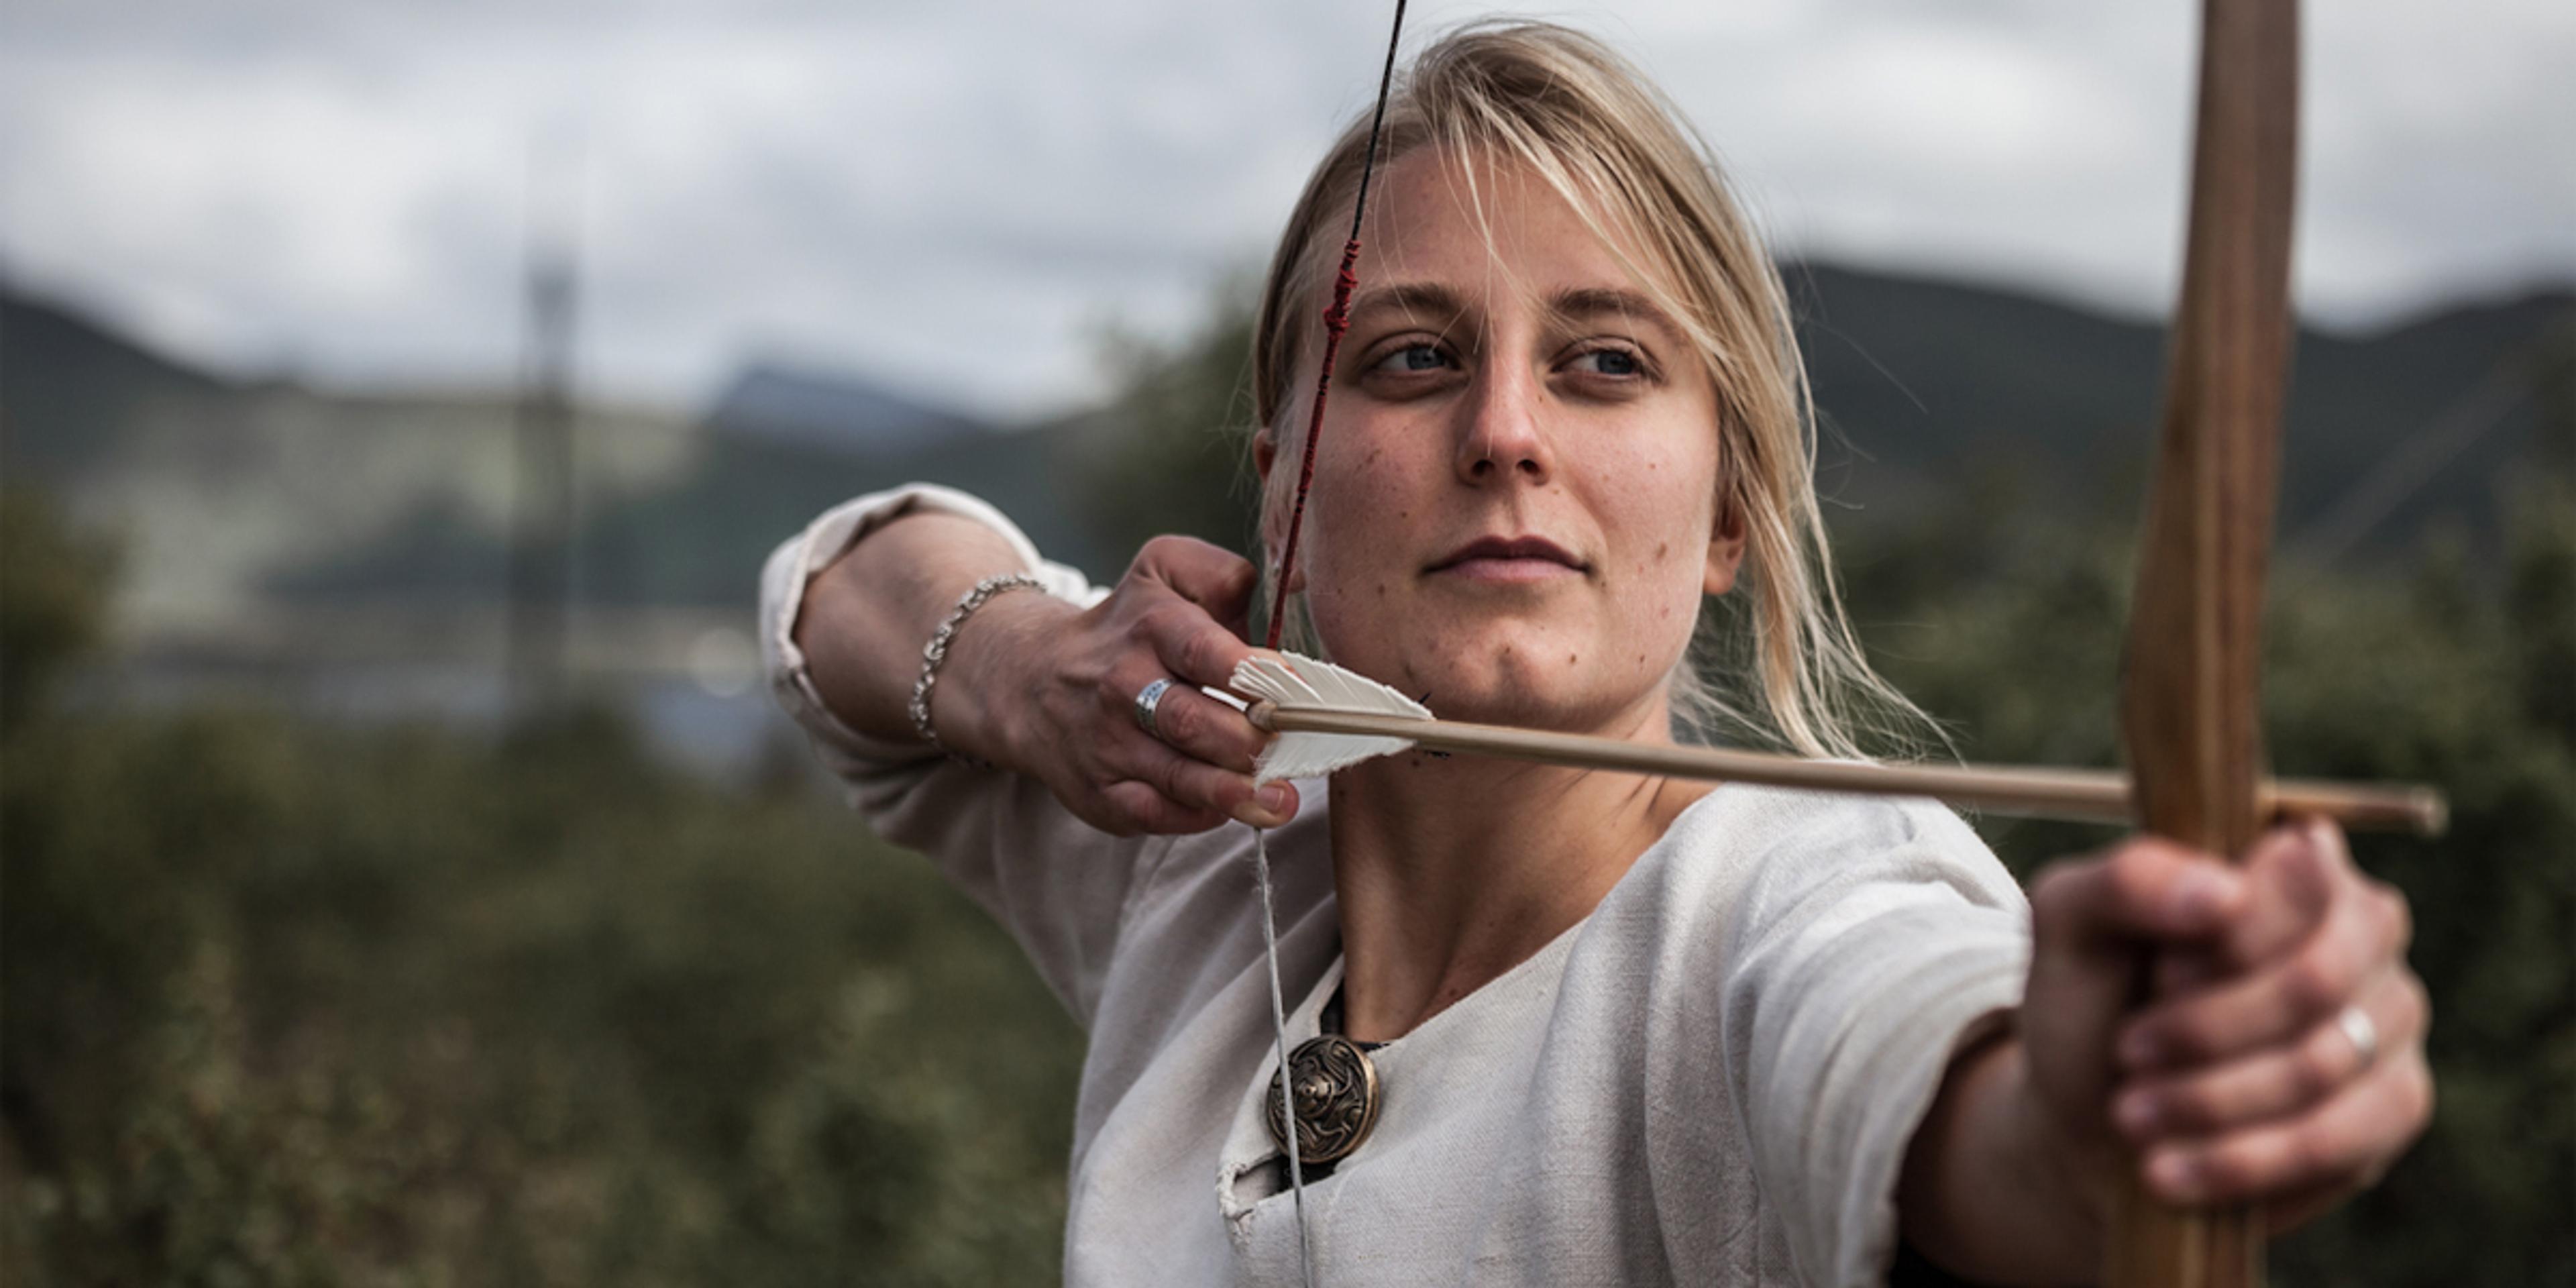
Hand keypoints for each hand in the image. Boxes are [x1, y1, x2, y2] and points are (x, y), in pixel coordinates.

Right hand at [952, 536, 1298, 836]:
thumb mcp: (1163, 570)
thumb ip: (1221, 574)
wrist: (1031, 680)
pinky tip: (1231, 810)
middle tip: (1296, 750)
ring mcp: (1108, 745)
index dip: (1253, 673)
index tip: (1297, 690)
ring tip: (1281, 801)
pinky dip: (1196, 816)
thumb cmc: (1127, 627)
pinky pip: (1154, 814)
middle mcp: (1124, 686)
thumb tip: (1277, 602)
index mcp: (1150, 626)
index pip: (1201, 649)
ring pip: (1176, 776)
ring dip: (1234, 793)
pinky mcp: (1101, 794)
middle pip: (1191, 721)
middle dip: (1248, 741)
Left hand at [2021, 819, 2431, 1232]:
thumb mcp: (2071, 924)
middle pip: (2317, 977)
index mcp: (2293, 858)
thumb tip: (2224, 894)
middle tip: (2129, 1052)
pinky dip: (2243, 1160)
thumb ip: (2129, 881)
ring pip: (2324, 1063)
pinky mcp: (2392, 1104)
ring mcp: (2390, 1015)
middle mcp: (2363, 927)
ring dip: (2210, 1099)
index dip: (2223, 940)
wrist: (2094, 1118)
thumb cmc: (2091, 1002)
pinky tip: (2173, 1171)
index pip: (2300, 876)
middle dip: (2207, 1028)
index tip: (2155, 974)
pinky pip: (2342, 1139)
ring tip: (2132, 1116)